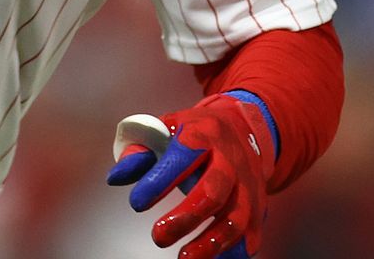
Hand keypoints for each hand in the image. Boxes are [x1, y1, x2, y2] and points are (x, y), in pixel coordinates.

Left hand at [106, 95, 274, 256]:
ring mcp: (247, 184)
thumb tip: (115, 178)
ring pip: (236, 218)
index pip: (184, 155)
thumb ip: (139, 152)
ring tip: (185, 258)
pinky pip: (251, 234)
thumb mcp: (166, 128)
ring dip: (211, 242)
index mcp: (204, 134)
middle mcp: (230, 160)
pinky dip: (235, 251)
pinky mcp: (258, 206)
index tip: (137, 203)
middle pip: (213, 191)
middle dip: (186, 218)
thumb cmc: (195, 132)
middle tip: (158, 236)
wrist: (242, 128)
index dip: (160, 179)